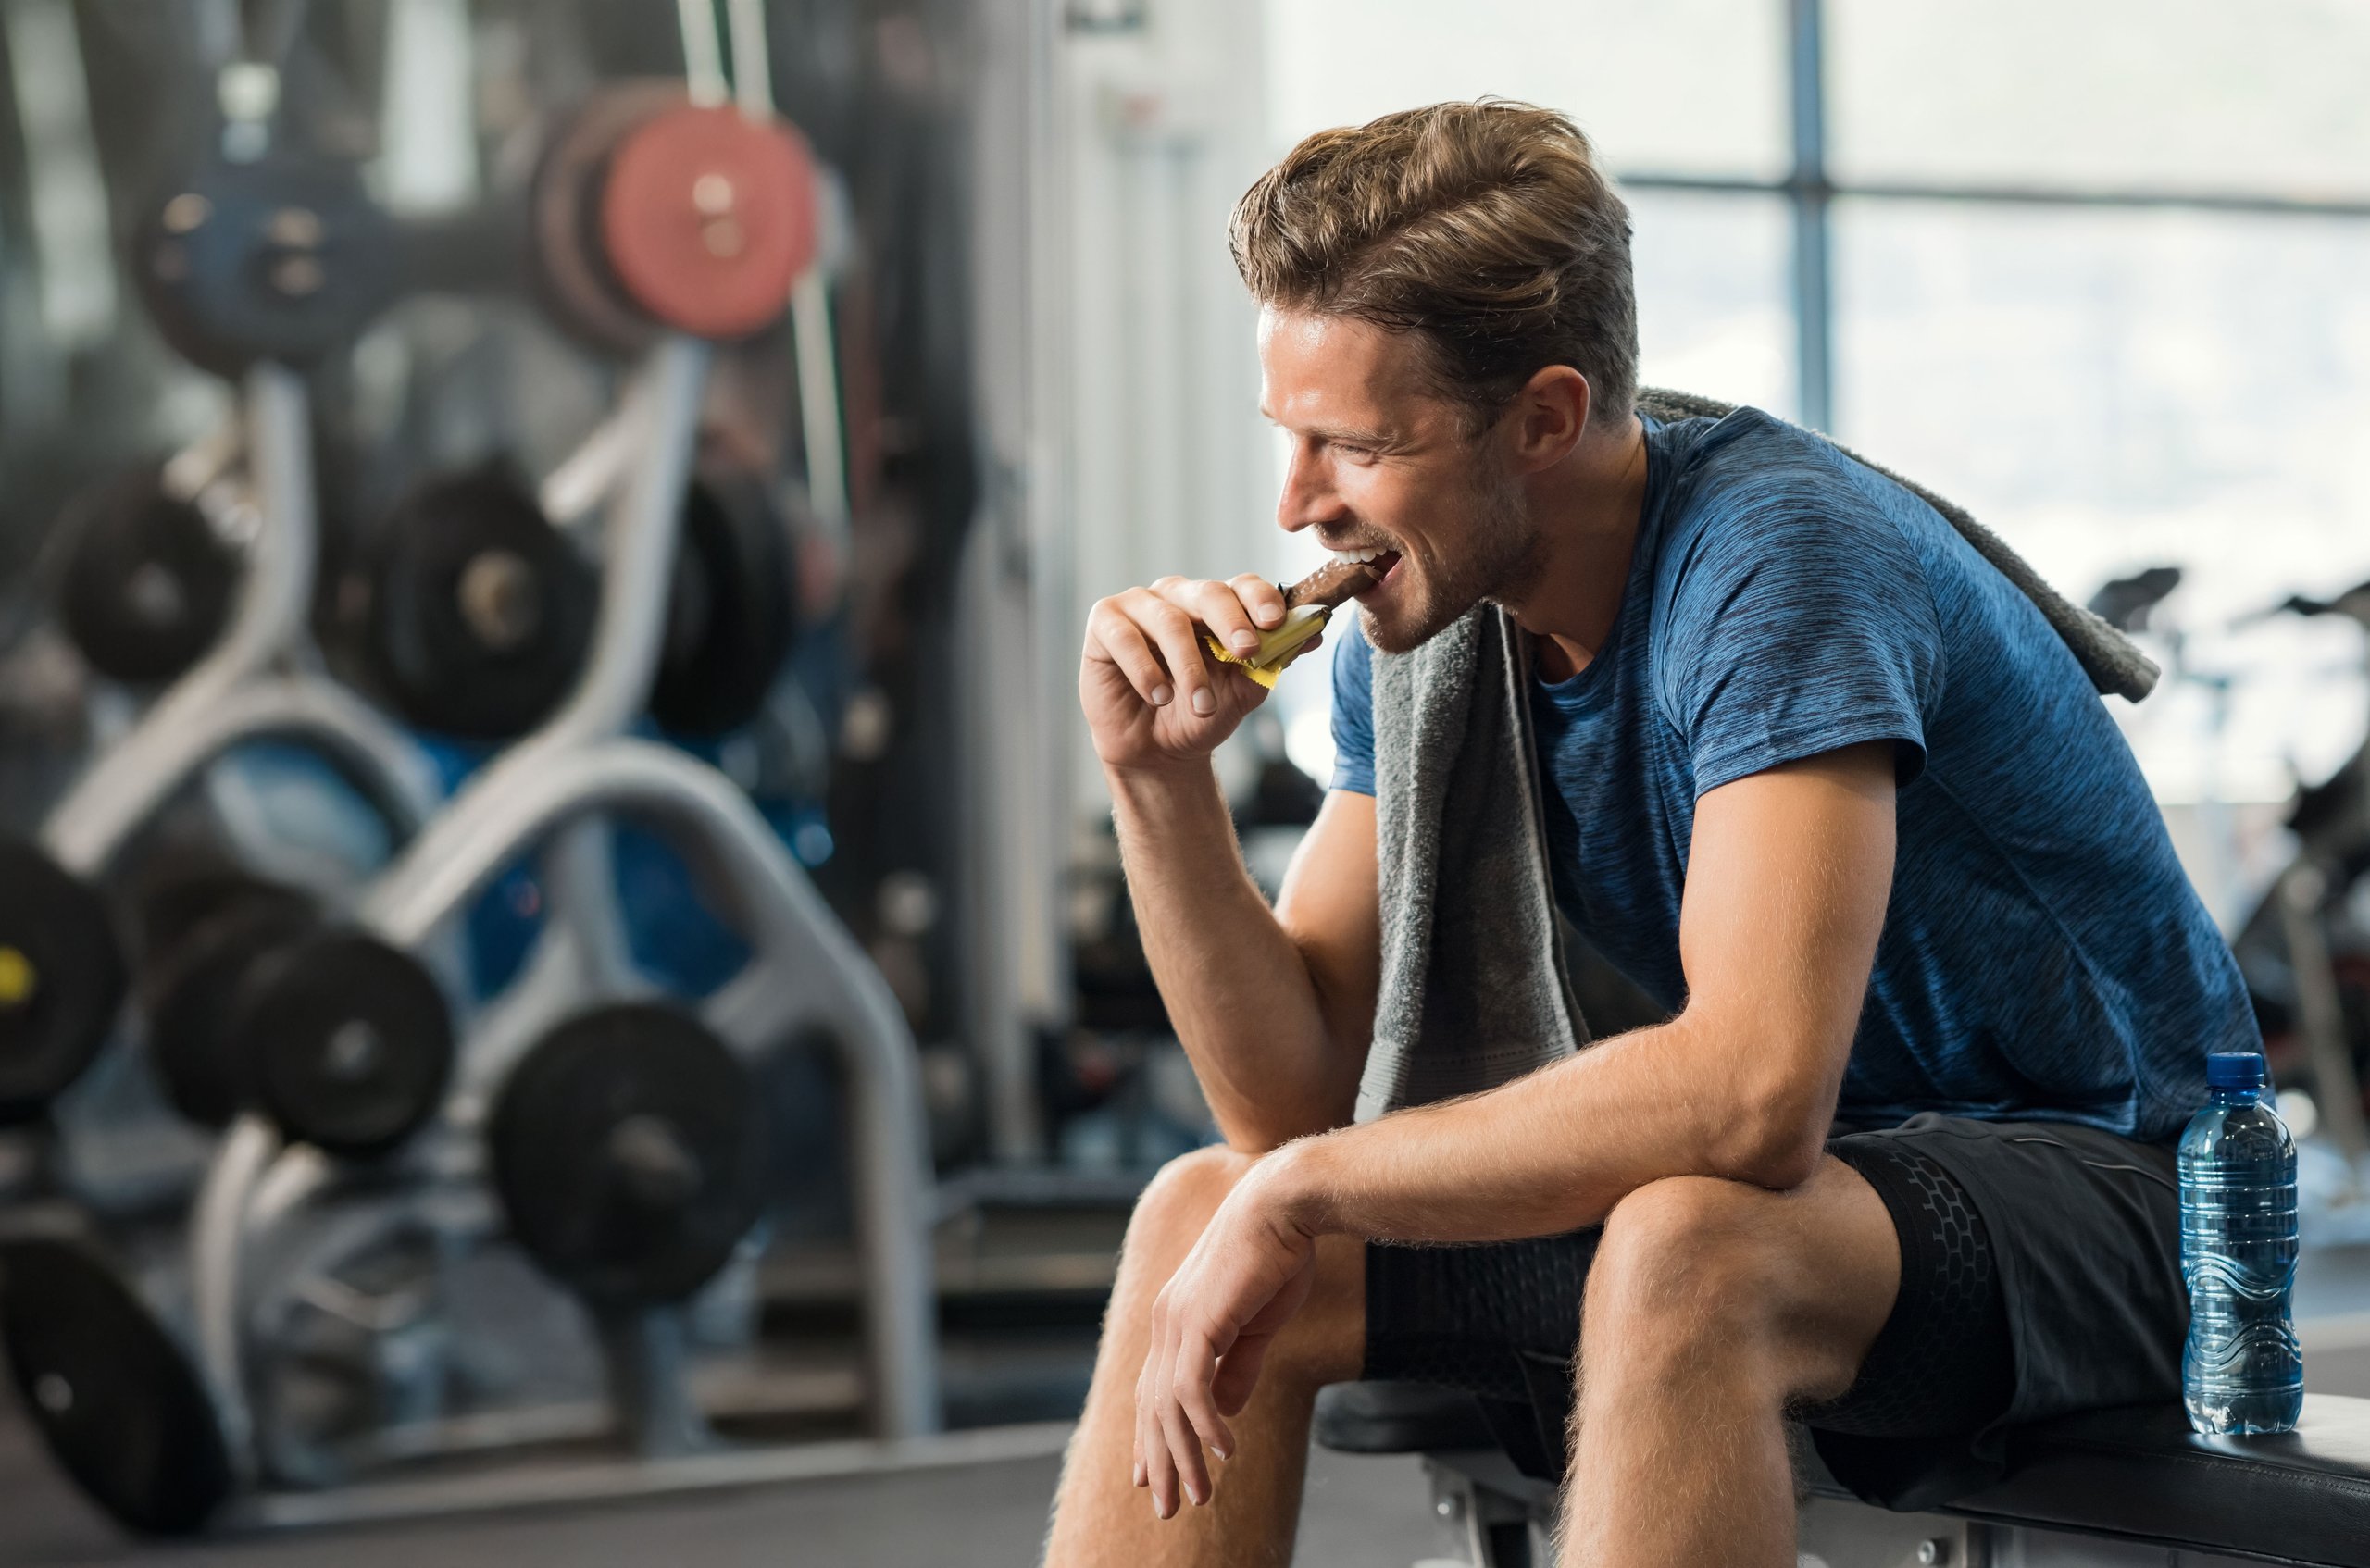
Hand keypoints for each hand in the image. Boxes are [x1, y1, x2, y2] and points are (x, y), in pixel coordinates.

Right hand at [1081, 574, 1310, 774]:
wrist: (1157, 752)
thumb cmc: (1199, 714)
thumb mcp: (1243, 692)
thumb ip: (1274, 662)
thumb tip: (1314, 633)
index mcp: (1216, 606)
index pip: (1241, 585)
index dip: (1260, 599)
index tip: (1275, 623)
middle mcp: (1178, 597)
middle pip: (1208, 593)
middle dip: (1231, 622)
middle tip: (1247, 652)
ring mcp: (1139, 606)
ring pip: (1169, 620)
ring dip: (1189, 667)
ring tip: (1201, 705)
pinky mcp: (1104, 623)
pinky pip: (1125, 636)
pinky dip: (1145, 669)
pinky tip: (1158, 695)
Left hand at [1133, 1153, 1320, 1518]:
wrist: (1284, 1206)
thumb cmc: (1277, 1257)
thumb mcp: (1257, 1326)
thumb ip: (1237, 1368)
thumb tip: (1224, 1413)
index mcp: (1176, 1319)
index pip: (1153, 1390)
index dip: (1150, 1437)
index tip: (1150, 1477)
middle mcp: (1166, 1321)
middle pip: (1152, 1406)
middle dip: (1160, 1461)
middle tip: (1169, 1507)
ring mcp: (1177, 1320)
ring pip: (1168, 1406)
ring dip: (1184, 1455)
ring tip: (1201, 1495)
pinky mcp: (1199, 1320)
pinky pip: (1192, 1388)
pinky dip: (1206, 1425)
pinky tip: (1225, 1452)